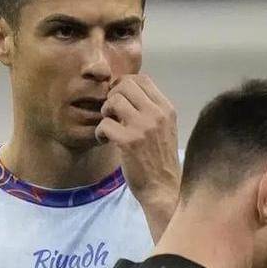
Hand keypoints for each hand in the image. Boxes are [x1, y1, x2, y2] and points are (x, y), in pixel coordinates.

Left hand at [95, 74, 179, 242]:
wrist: (163, 187)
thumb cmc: (160, 159)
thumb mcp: (164, 128)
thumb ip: (151, 109)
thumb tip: (128, 90)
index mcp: (166, 109)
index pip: (142, 79)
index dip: (124, 84)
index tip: (119, 99)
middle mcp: (156, 114)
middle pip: (125, 85)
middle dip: (113, 96)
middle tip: (111, 113)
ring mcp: (143, 127)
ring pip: (113, 101)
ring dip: (105, 112)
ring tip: (109, 127)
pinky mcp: (128, 142)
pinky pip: (104, 124)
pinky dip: (100, 132)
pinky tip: (105, 141)